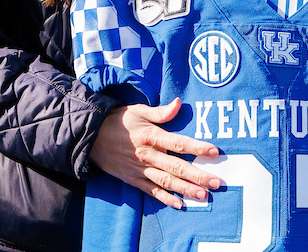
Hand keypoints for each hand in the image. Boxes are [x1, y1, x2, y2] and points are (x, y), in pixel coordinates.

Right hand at [89, 98, 222, 207]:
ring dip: (186, 190)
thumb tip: (179, 103)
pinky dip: (165, 199)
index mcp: (151, 136)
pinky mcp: (132, 179)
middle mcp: (147, 155)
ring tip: (204, 196)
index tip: (215, 152)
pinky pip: (151, 191)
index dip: (198, 148)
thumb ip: (160, 111)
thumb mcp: (138, 110)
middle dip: (199, 175)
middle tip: (218, 183)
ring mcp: (140, 169)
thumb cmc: (117, 120)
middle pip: (177, 167)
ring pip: (167, 182)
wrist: (90, 137)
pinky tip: (179, 204)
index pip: (179, 143)